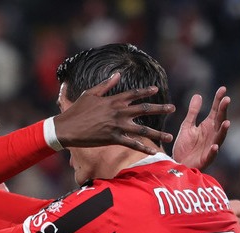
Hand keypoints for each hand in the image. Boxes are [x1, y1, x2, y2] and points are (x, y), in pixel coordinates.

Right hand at [54, 73, 174, 153]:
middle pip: (144, 109)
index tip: (156, 89)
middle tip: (172, 108)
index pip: (134, 94)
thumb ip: (105, 85)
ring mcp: (117, 126)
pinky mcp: (113, 139)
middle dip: (160, 109)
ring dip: (157, 133)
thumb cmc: (76, 111)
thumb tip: (117, 74)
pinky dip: (143, 148)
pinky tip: (153, 151)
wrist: (67, 128)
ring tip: (169, 136)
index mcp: (113, 100)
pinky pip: (132, 144)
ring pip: (142, 129)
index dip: (146, 91)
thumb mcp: (90, 94)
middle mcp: (119, 112)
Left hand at [173, 86, 229, 169]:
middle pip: (219, 121)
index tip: (222, 89)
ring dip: (223, 130)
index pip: (215, 111)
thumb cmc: (185, 146)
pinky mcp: (205, 158)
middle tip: (226, 100)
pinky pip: (211, 154)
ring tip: (226, 122)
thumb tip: (198, 95)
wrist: (178, 163)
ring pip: (219, 137)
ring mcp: (211, 146)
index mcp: (208, 126)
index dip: (219, 100)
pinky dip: (214, 151)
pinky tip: (215, 146)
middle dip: (223, 111)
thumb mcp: (187, 126)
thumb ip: (193, 112)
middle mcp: (212, 135)